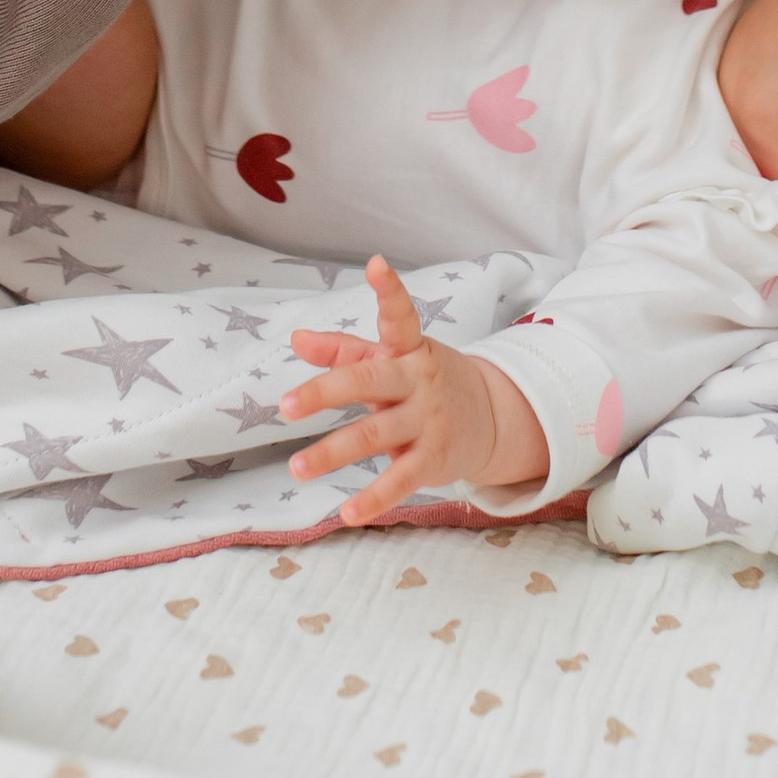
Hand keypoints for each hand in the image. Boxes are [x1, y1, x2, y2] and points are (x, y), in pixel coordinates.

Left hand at [281, 258, 550, 523]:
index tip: (377, 265)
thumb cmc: (423, 382)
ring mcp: (427, 421)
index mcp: (409, 349)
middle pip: (368, 381)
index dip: (390, 292)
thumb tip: (296, 339)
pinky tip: (345, 513)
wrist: (492, 419)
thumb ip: (344, 350)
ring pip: (374, 436)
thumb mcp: (391, 358)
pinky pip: (400, 480)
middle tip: (285, 405)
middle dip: (326, 392)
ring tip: (295, 469)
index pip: (400, 316)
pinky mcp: (433, 459)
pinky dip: (373, 498)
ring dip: (332, 453)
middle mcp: (419, 381)